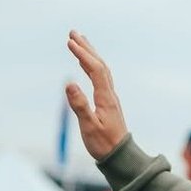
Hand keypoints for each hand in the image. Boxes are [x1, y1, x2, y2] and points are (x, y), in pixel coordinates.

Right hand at [65, 31, 128, 159]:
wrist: (121, 157)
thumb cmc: (104, 145)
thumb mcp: (89, 127)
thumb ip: (79, 106)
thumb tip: (69, 83)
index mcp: (106, 98)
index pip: (95, 70)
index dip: (83, 54)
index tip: (70, 43)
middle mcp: (110, 95)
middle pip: (99, 65)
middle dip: (86, 48)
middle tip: (73, 33)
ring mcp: (110, 98)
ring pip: (101, 70)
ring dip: (90, 55)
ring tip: (78, 42)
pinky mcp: (108, 103)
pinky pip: (100, 78)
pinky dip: (91, 67)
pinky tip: (84, 65)